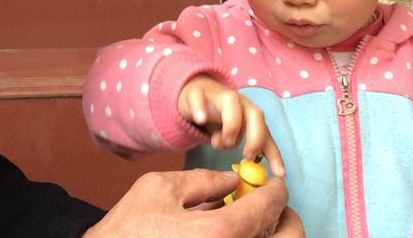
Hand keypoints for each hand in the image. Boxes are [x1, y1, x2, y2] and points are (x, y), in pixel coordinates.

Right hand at [84, 170, 302, 236]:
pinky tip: (229, 234)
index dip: (275, 191)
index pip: (266, 209)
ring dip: (268, 235)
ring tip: (249, 221)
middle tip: (271, 207)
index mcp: (218, 234)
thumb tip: (233, 180)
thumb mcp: (160, 189)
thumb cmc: (127, 230)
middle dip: (285, 220)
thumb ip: (203, 181)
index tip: (275, 184)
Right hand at [178, 75, 284, 176]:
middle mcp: (240, 103)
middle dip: (255, 137)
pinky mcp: (197, 94)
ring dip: (231, 124)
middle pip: (255, 114)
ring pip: (231, 102)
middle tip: (247, 156)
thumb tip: (247, 170)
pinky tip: (200, 119)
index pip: (266, 135)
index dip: (274, 154)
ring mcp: (219, 96)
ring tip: (223, 141)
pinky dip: (201, 108)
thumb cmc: (220, 118)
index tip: (280, 174)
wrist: (196, 94)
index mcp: (251, 115)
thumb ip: (238, 146)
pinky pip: (200, 98)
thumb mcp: (232, 134)